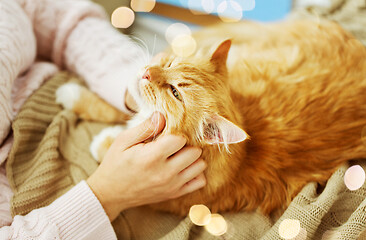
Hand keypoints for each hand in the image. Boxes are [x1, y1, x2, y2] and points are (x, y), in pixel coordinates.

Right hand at [87, 112, 206, 220]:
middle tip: (174, 144)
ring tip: (179, 155)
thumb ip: (145, 127)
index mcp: (152, 157)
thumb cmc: (116, 164)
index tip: (166, 135)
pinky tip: (183, 167)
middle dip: (186, 144)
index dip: (175, 133)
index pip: (180, 139)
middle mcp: (165, 173)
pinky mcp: (175, 194)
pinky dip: (195, 173)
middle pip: (195, 152)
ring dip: (193, 158)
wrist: (111, 193)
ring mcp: (172, 185)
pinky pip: (199, 181)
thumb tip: (162, 115)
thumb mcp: (123, 141)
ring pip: (200, 166)